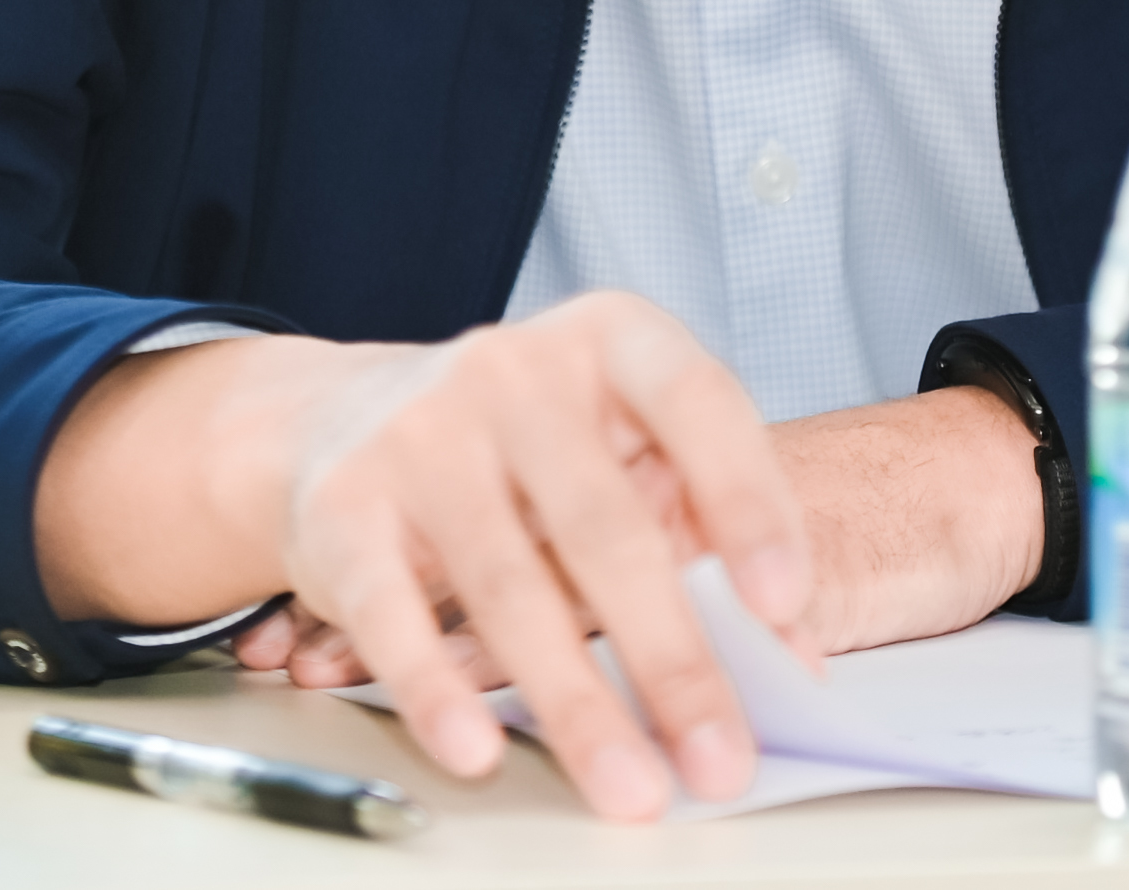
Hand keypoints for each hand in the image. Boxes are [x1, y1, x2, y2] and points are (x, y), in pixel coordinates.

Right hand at [251, 383, 1045, 679]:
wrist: (336, 420)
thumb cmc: (520, 449)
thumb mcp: (621, 453)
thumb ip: (707, 536)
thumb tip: (792, 666)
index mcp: (612, 341)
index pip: (700, 405)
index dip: (750, 502)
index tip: (786, 604)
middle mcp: (515, 372)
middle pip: (607, 528)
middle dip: (673, 658)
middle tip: (719, 758)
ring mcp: (421, 433)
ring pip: (510, 586)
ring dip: (576, 703)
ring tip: (629, 787)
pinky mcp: (343, 508)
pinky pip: (393, 613)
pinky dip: (437, 690)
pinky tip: (478, 747)